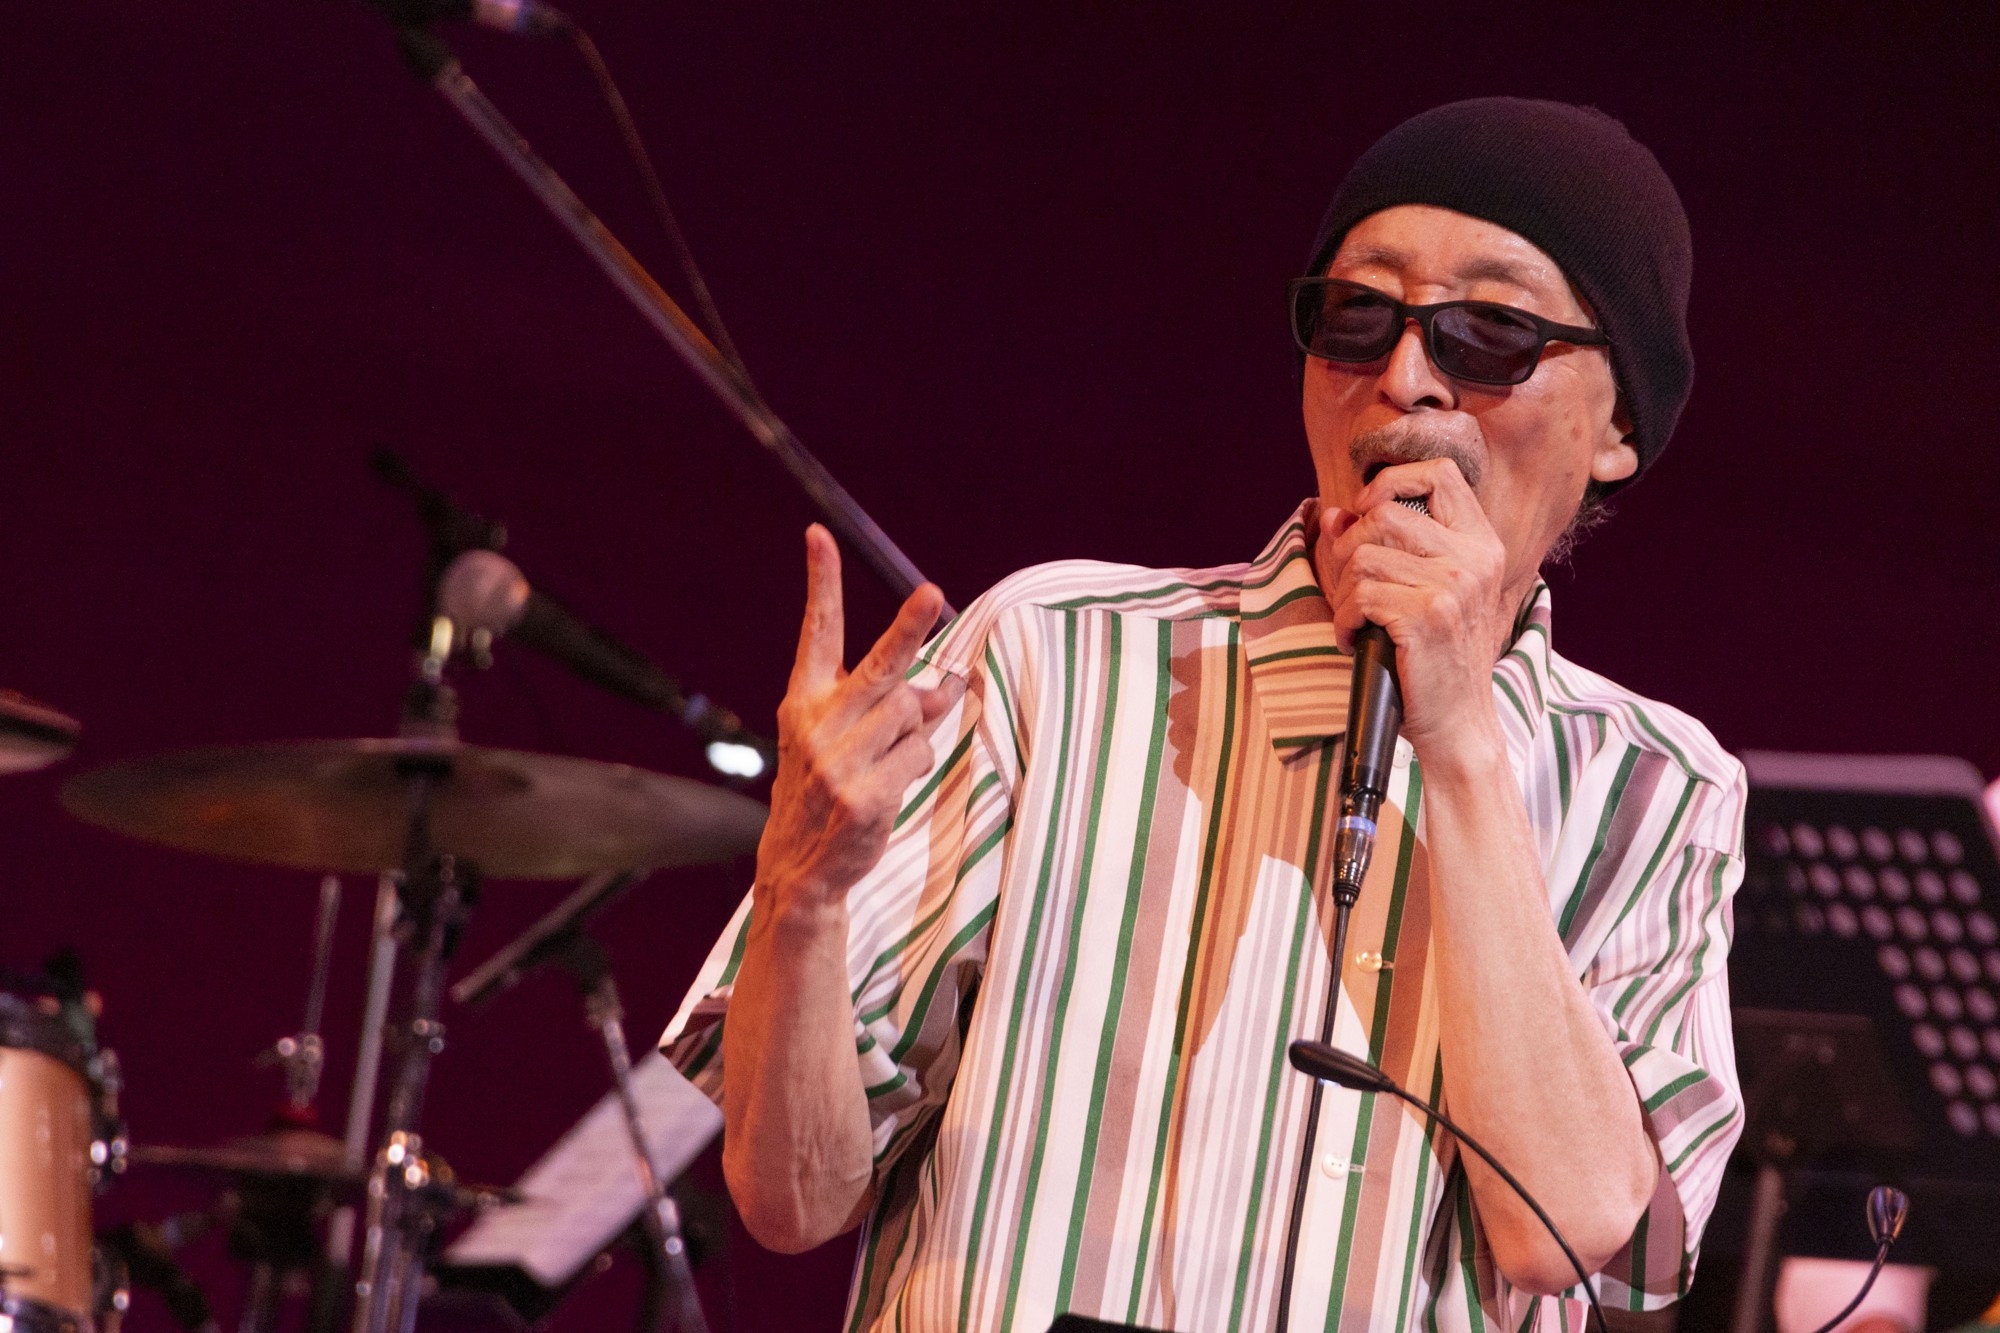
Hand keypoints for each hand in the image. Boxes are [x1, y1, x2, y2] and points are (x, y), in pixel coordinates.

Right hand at [755, 525, 959, 918]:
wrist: (800, 865)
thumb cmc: (828, 790)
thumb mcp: (848, 741)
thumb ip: (895, 707)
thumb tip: (946, 685)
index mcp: (805, 701)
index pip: (816, 632)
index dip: (820, 582)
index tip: (818, 536)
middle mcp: (817, 724)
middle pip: (880, 668)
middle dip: (907, 628)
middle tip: (931, 592)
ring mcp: (838, 761)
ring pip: (911, 717)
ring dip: (914, 735)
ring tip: (886, 762)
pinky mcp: (863, 794)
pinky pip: (917, 755)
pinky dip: (915, 766)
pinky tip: (889, 786)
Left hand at [1315, 458, 1514, 761]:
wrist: (1459, 723)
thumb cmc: (1437, 658)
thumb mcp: (1426, 592)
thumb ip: (1387, 547)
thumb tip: (1333, 514)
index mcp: (1482, 544)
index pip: (1438, 474)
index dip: (1390, 483)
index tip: (1365, 515)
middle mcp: (1475, 558)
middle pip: (1384, 514)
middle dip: (1350, 550)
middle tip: (1353, 590)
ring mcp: (1454, 585)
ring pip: (1363, 556)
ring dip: (1344, 593)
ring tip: (1358, 622)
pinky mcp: (1428, 615)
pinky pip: (1359, 596)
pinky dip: (1345, 622)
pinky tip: (1357, 642)